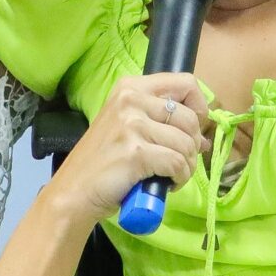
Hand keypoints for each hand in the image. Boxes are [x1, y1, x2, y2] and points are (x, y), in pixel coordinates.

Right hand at [52, 73, 204, 227]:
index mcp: (130, 87)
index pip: (186, 83)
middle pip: (190, 118)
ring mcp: (132, 125)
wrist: (73, 192)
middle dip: (192, 145)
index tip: (193, 130)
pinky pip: (177, 163)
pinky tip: (167, 184)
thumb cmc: (102, 163)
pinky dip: (179, 178)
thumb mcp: (126, 126)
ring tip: (171, 175)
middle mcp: (131, 99)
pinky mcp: (136, 152)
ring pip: (186, 143)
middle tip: (179, 161)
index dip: (199, 108)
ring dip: (187, 166)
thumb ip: (159, 120)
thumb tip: (202, 135)